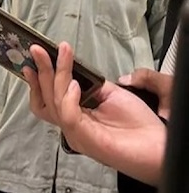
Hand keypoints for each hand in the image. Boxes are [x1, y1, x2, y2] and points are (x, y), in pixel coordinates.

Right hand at [24, 43, 165, 185]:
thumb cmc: (138, 124)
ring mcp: (74, 133)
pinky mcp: (83, 138)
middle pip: (45, 96)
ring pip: (54, 101)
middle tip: (37, 49)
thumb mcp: (110, 94)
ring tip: (63, 53)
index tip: (37, 55)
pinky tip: (75, 83)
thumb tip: (74, 70)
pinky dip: (68, 96)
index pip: (46, 97)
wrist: (158, 146)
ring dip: (56, 73)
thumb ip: (89, 84)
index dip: (38, 77)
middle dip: (41, 69)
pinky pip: (67, 114)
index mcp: (74, 115)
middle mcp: (70, 125)